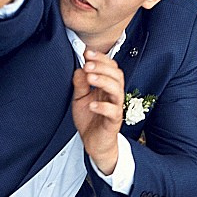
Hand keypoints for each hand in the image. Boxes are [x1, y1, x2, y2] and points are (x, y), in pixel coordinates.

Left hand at [72, 49, 124, 173]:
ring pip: (117, 90)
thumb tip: (78, 69)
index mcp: (107, 87)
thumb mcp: (80, 98)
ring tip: (90, 78)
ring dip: (103, 81)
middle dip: (103, 67)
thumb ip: (80, 84)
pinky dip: (102, 106)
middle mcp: (113, 95)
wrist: (93, 143)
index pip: (110, 67)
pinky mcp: (113, 121)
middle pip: (117, 75)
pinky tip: (92, 104)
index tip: (87, 53)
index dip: (101, 58)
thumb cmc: (90, 119)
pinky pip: (113, 111)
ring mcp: (115, 108)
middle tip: (88, 65)